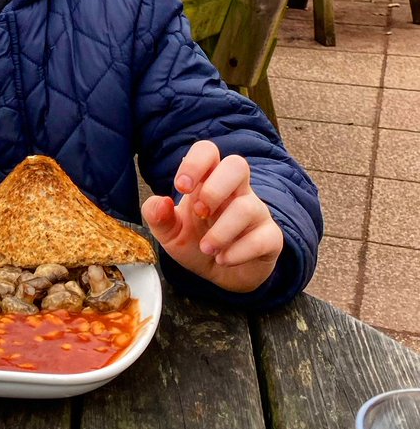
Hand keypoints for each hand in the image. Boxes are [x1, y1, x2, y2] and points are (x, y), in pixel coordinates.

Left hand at [141, 140, 283, 293]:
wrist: (221, 276)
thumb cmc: (196, 243)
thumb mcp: (169, 232)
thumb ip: (157, 216)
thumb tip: (160, 202)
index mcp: (208, 181)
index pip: (208, 151)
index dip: (195, 163)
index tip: (181, 187)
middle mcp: (236, 191)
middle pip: (238, 165)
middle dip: (214, 189)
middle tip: (199, 213)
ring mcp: (256, 212)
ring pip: (248, 207)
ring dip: (222, 231)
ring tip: (207, 248)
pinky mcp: (271, 238)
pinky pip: (264, 237)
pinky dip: (239, 252)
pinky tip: (223, 259)